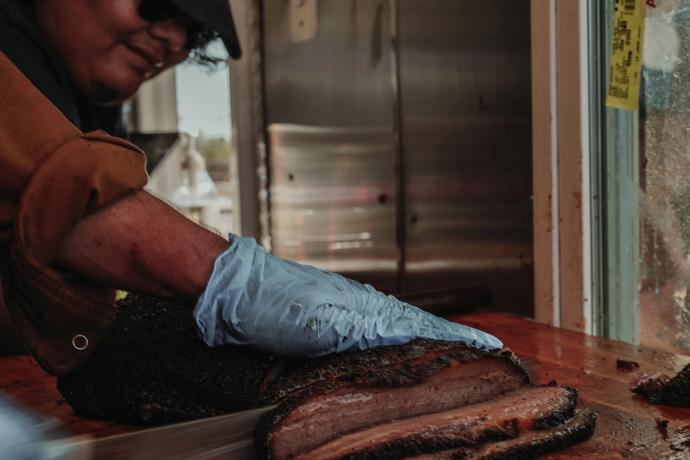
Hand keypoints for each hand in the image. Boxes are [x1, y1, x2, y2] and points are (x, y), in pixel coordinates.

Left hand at [193, 235, 502, 356]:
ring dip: (425, 342)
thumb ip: (364, 330)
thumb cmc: (271, 304)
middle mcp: (361, 309)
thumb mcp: (320, 323)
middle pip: (417, 327)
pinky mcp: (325, 321)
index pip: (425, 327)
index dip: (458, 339)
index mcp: (366, 310)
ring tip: (451, 351)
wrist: (232, 290)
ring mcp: (344, 313)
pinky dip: (392, 341)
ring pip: (395, 329)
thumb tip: (408, 334)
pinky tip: (391, 350)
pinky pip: (370, 332)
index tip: (492, 347)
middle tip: (483, 351)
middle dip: (451, 341)